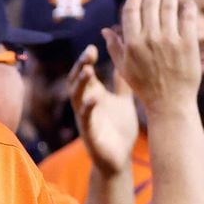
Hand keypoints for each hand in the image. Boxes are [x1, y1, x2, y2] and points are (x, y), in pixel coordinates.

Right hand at [67, 44, 138, 177]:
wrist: (120, 159)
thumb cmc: (120, 130)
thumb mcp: (123, 100)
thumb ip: (122, 81)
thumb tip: (126, 57)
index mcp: (93, 95)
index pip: (85, 72)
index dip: (87, 59)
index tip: (95, 44)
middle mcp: (85, 104)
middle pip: (76, 80)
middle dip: (80, 65)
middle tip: (88, 51)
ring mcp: (85, 118)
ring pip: (76, 97)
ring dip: (80, 83)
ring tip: (87, 70)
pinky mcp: (89, 133)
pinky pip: (85, 118)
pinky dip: (88, 107)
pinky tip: (94, 98)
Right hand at [102, 0, 200, 116]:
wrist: (169, 103)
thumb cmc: (144, 86)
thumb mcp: (124, 68)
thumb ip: (114, 47)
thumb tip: (105, 29)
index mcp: (132, 42)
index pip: (131, 9)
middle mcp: (149, 38)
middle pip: (150, 4)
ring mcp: (170, 40)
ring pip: (170, 7)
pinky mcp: (188, 44)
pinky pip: (188, 18)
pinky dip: (188, 8)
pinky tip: (188, 4)